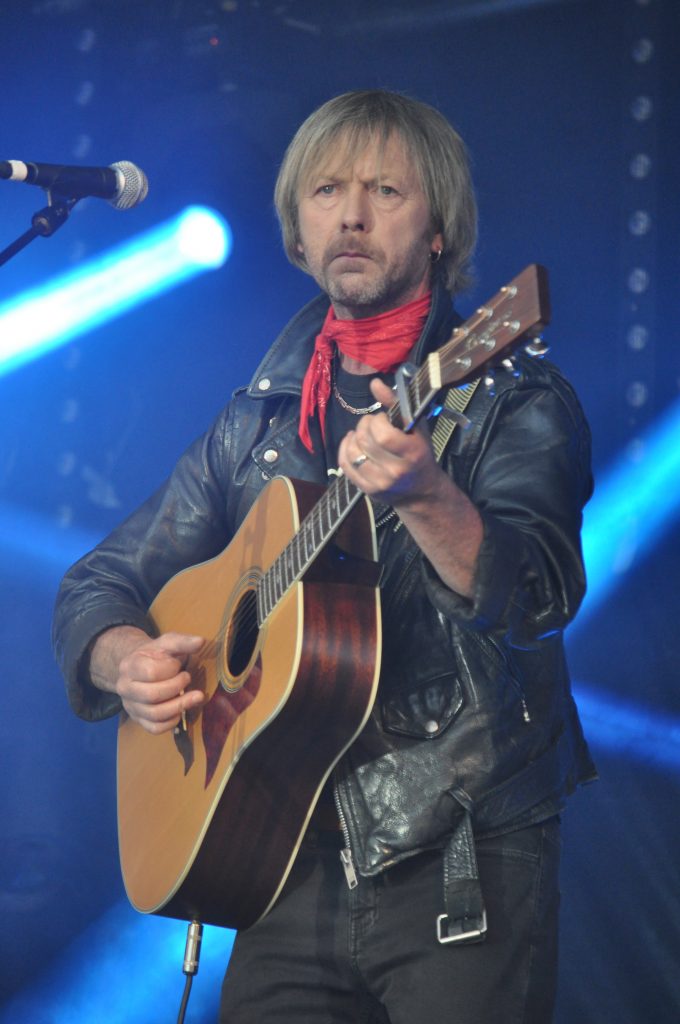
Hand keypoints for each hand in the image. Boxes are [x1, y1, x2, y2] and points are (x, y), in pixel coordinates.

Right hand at [90, 627, 204, 733]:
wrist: (138, 667)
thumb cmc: (155, 655)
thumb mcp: (167, 643)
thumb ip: (183, 642)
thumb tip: (200, 642)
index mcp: (129, 666)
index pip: (151, 673)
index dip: (171, 669)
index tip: (178, 665)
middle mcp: (125, 688)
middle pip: (152, 695)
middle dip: (177, 687)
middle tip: (187, 678)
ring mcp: (130, 706)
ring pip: (155, 714)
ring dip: (180, 706)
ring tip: (195, 696)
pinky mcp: (138, 719)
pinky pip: (155, 728)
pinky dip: (172, 722)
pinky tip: (181, 710)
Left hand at [338, 377, 482, 597]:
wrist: (420, 492)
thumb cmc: (419, 454)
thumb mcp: (416, 427)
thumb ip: (396, 404)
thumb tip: (375, 383)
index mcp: (412, 453)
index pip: (383, 434)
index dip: (377, 421)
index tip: (382, 419)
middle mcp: (396, 470)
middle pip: (365, 441)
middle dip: (364, 426)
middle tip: (371, 425)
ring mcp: (379, 482)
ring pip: (353, 452)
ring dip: (354, 437)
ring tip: (362, 434)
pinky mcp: (367, 490)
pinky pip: (345, 465)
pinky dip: (345, 449)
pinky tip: (352, 443)